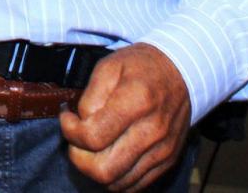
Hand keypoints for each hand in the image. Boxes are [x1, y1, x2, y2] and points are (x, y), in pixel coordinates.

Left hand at [59, 43, 190, 191]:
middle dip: (79, 158)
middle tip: (76, 138)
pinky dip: (114, 178)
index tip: (68, 117)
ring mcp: (162, 151)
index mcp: (136, 102)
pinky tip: (108, 156)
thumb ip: (91, 96)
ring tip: (90, 147)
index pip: (93, 136)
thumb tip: (81, 123)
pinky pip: (134, 186)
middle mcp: (152, 131)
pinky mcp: (167, 162)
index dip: (70, 131)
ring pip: (117, 183)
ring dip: (94, 170)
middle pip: (103, 170)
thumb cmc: (140, 67)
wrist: (180, 73)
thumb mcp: (109, 66)